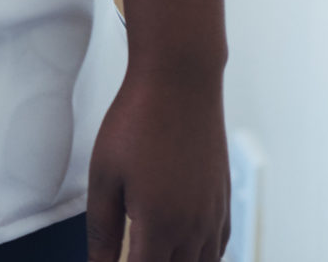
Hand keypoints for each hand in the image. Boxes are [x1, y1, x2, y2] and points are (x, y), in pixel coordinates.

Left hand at [85, 65, 229, 261]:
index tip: (111, 260)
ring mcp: (214, 217)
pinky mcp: (224, 201)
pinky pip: (217, 249)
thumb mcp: (104, 174)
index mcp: (159, 226)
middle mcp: (194, 230)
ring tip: (149, 249)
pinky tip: (181, 250)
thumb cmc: (135, 124)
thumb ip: (103, 228)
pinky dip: (200, 257)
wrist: (180, 83)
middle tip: (125, 252)